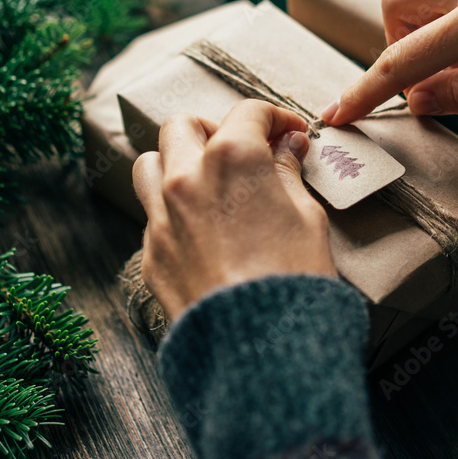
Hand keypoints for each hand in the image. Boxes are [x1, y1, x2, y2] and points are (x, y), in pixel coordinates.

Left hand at [132, 100, 336, 320]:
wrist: (260, 345)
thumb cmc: (294, 279)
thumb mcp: (308, 216)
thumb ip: (288, 174)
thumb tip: (287, 149)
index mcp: (232, 159)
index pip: (248, 113)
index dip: (275, 118)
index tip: (289, 134)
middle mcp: (186, 179)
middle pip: (183, 125)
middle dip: (214, 128)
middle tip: (243, 149)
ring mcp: (161, 217)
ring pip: (150, 163)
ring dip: (176, 161)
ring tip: (207, 181)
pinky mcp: (151, 255)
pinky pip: (153, 216)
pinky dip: (174, 210)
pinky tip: (203, 230)